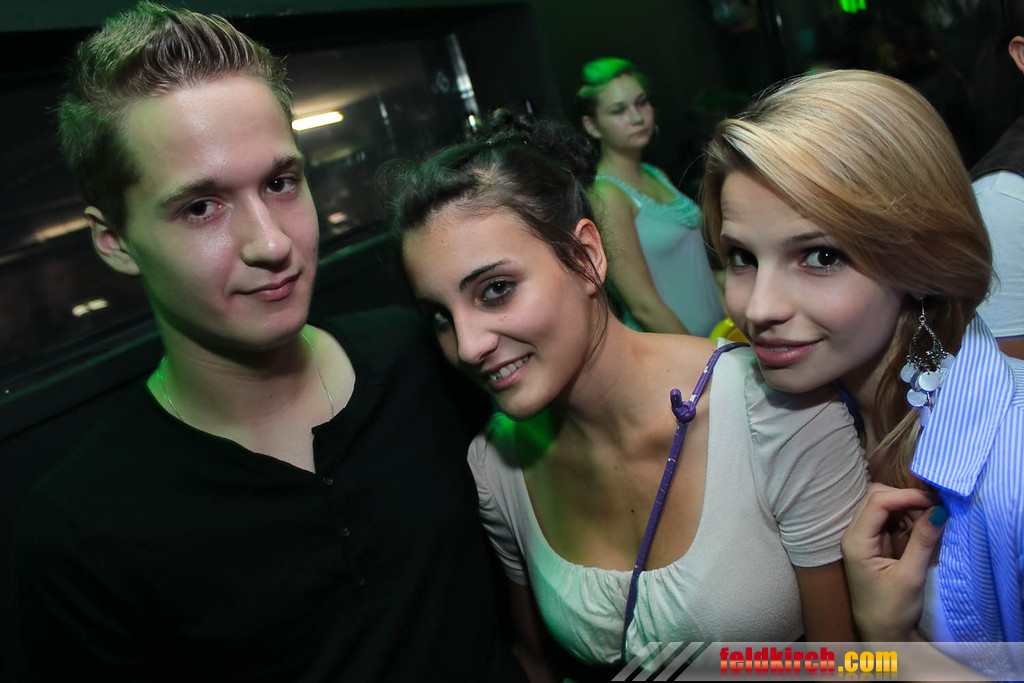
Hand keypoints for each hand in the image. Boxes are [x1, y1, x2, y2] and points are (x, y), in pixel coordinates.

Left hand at [841, 483, 946, 641]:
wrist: (881, 634)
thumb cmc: (891, 610)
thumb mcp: (911, 576)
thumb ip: (923, 541)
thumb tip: (939, 510)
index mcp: (856, 541)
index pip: (877, 502)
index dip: (906, 496)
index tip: (935, 501)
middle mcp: (854, 534)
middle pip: (877, 498)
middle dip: (906, 499)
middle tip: (935, 510)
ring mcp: (863, 537)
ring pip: (883, 506)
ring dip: (908, 508)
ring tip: (930, 521)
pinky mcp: (874, 543)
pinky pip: (889, 519)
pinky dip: (906, 518)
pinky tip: (921, 528)